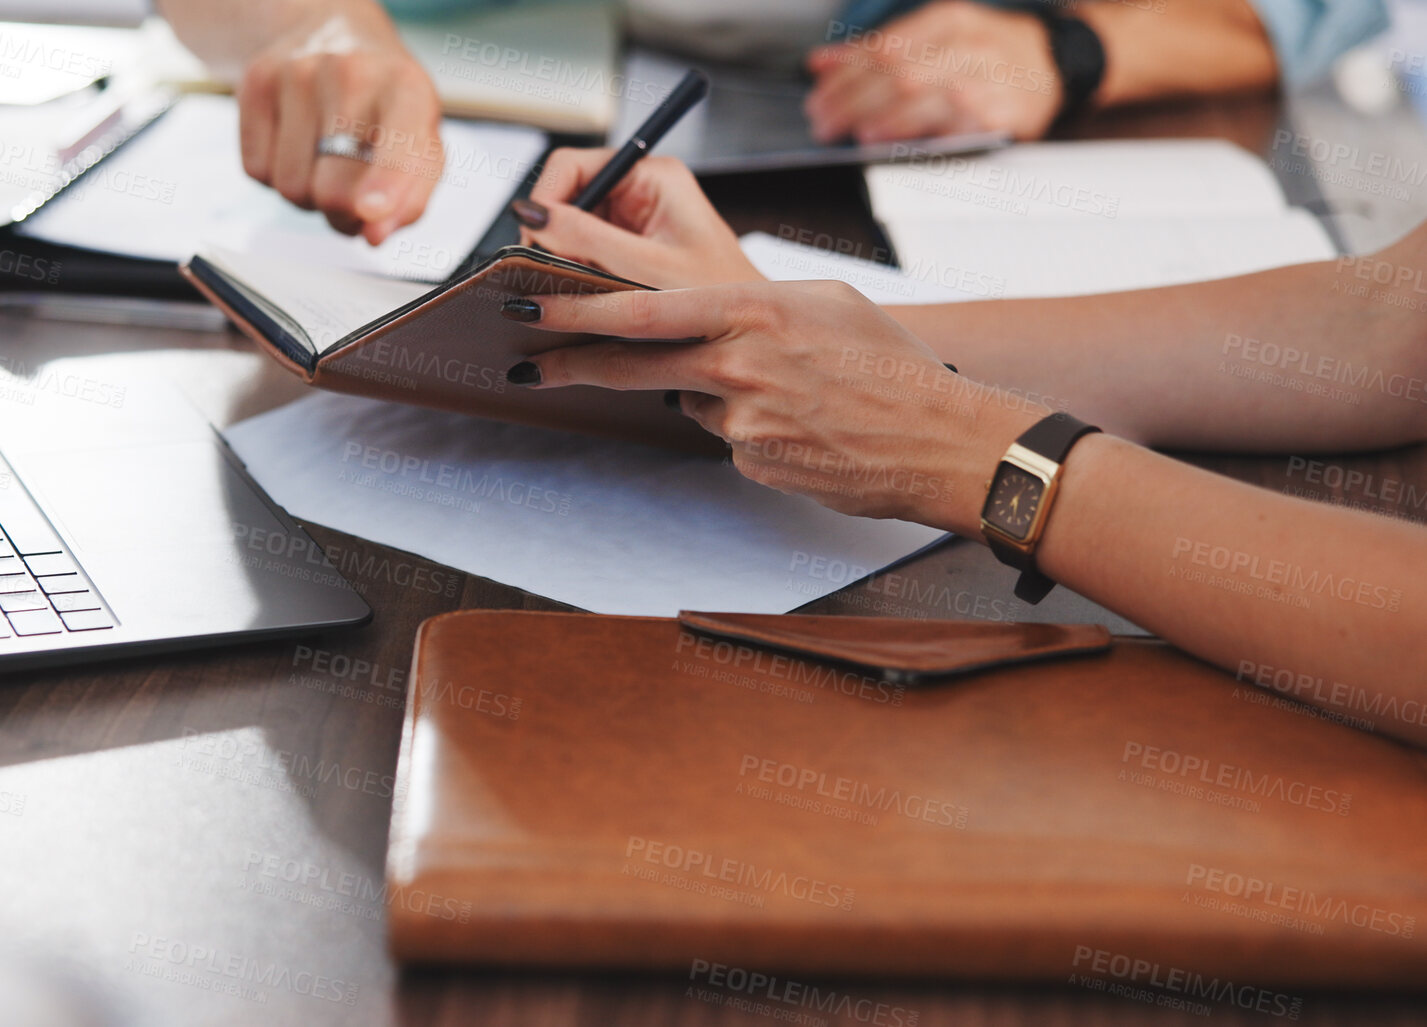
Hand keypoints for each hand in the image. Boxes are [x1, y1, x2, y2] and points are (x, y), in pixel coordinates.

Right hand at [236, 13, 442, 243]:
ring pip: (291, 188)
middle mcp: (352, 72)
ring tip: (324, 160)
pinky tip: (295, 143)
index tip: (370, 210)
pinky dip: (276, 175)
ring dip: (308, 196)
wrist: (332, 34)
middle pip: (334, 190)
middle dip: (343, 214)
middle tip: (354, 199)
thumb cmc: (385, 106)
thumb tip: (373, 234)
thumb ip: (410, 198)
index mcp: (407, 88)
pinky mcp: (256, 82)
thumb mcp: (419, 144)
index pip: (399, 141)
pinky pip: (257, 171)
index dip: (386, 181)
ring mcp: (298, 73)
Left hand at [504, 282, 1041, 532]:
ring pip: (692, 401)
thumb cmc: (892, 363)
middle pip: (630, 365)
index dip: (574, 310)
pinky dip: (751, 428)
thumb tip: (698, 316)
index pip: (639, 311)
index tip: (527, 306)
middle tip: (527, 364)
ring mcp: (742, 422)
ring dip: (713, 394)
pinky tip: (802, 425)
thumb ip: (751, 305)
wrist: (944, 441)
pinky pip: (729, 438)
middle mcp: (737, 366)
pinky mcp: (752, 464)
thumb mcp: (824, 302)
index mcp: (752, 311)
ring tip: (788, 390)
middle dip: (569, 364)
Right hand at [511, 148, 763, 289]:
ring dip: (568, 259)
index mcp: (652, 176)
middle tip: (562, 274)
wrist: (747, 334)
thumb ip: (585, 238)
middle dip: (556, 237)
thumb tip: (530, 213)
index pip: (570, 166)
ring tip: (584, 288)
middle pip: (567, 198)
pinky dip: (578, 274)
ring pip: (571, 229)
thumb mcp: (645, 268)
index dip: (545, 201)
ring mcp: (633, 219)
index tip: (535, 242)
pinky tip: (591, 296)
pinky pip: (585, 252)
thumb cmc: (718, 297)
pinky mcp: (629, 247)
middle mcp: (641, 190)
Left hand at [804, 0, 1063, 143]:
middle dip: (855, 101)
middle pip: (900, 73)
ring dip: (887, 119)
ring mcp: (989, 77)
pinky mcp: (1006, 112)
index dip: (845, 75)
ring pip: (929, 97)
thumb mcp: (934, 37)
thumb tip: (820, 63)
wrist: (1054, 62)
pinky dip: (929, 137)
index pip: (885, 47)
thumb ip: (876, 49)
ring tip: (857, 134)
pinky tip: (906, 145)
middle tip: (825, 123)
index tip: (817, 97)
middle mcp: (968, 45)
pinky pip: (962, 126)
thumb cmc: (985, 52)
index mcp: (946, 21)